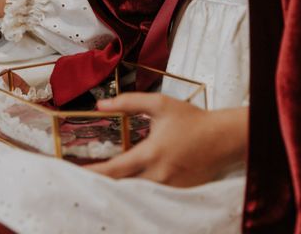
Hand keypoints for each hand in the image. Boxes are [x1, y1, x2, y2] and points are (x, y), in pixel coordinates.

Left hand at [87, 93, 247, 186]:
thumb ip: (129, 103)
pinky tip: (130, 187)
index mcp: (151, 153)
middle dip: (103, 185)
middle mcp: (160, 175)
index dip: (94, 173)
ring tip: (102, 185)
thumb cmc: (192, 120)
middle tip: (83, 181)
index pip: (115, 169)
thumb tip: (101, 105)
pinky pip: (154, 197)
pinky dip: (140, 193)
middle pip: (123, 187)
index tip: (76, 174)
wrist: (224, 138)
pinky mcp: (180, 194)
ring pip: (138, 194)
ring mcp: (171, 188)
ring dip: (121, 190)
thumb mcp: (159, 105)